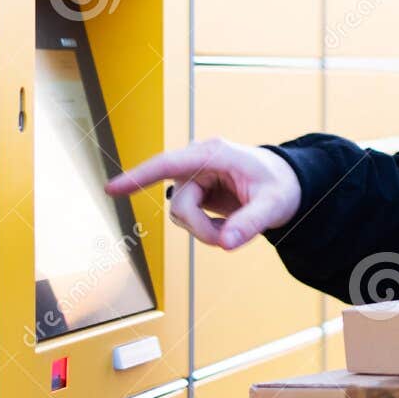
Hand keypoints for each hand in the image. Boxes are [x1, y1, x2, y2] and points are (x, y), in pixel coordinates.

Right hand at [106, 137, 301, 250]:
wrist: (286, 184)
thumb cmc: (281, 185)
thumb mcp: (274, 205)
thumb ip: (251, 223)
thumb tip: (226, 244)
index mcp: (214, 153)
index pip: (168, 164)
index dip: (138, 176)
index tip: (111, 189)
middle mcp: (198, 162)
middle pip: (180, 204)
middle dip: (201, 228)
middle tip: (228, 239)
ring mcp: (194, 177)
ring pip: (181, 214)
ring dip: (203, 230)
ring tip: (233, 228)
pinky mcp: (195, 191)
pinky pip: (188, 218)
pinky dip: (206, 228)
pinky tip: (226, 223)